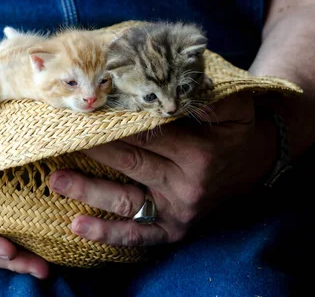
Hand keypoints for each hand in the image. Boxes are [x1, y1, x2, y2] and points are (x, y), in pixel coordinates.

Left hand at [48, 93, 275, 245]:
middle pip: (131, 162)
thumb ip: (208, 93)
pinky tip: (77, 226)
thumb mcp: (236, 104)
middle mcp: (187, 185)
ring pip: (126, 200)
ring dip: (88, 190)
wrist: (260, 162)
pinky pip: (139, 234)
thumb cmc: (239, 128)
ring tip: (54, 179)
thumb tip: (174, 80)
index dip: (114, 122)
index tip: (85, 109)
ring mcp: (179, 210)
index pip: (148, 133)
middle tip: (58, 136)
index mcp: (200, 152)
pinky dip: (108, 233)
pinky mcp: (174, 228)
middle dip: (92, 148)